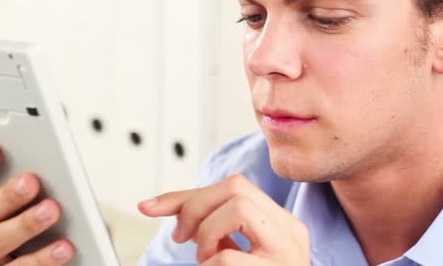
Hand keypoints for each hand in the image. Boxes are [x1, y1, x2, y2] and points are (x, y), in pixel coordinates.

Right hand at [0, 142, 74, 264]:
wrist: (30, 263)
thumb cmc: (28, 230)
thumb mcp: (21, 206)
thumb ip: (25, 186)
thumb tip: (48, 166)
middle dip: (7, 195)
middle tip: (32, 181)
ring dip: (26, 224)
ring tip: (53, 209)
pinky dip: (43, 258)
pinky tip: (65, 247)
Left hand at [138, 174, 309, 265]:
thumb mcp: (229, 250)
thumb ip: (207, 225)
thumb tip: (153, 204)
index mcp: (279, 223)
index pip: (235, 185)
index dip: (190, 194)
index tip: (152, 207)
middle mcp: (290, 232)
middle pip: (236, 187)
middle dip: (195, 207)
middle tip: (181, 238)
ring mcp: (287, 254)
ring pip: (239, 208)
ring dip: (208, 232)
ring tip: (206, 260)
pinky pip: (227, 258)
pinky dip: (209, 265)